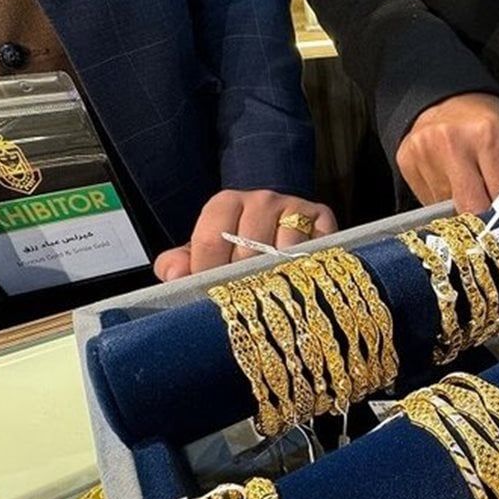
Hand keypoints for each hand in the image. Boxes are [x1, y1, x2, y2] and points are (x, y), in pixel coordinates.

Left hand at [153, 189, 337, 281]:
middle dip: (242, 282)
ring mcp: (294, 207)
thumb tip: (175, 275)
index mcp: (225, 203)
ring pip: (282, 253)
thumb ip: (178, 264)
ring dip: (275, 279)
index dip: (209, 274)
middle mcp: (261, 199)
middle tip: (244, 299)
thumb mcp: (202, 254)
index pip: (211, 241)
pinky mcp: (322, 219)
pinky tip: (297, 280)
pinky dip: (304, 271)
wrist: (280, 228)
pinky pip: (313, 251)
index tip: (212, 294)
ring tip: (270, 294)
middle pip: (248, 251)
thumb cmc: (237, 247)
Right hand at [396, 92, 498, 212]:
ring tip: (472, 189)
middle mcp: (454, 143)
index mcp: (489, 136)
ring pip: (448, 208)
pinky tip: (451, 183)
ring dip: (463, 208)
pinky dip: (442, 201)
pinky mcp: (407, 162)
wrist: (445, 97)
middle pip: (470, 208)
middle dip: (485, 220)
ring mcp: (426, 153)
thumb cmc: (489, 120)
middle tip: (495, 220)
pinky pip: (427, 200)